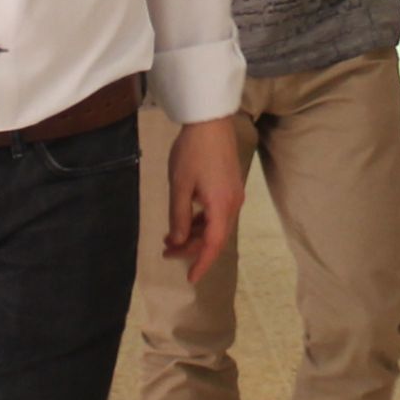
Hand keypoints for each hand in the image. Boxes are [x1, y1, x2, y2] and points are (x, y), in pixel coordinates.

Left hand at [160, 111, 245, 279]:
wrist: (210, 121)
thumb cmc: (192, 152)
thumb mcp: (179, 186)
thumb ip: (178, 217)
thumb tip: (178, 241)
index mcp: (221, 207)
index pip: (213, 245)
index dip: (201, 264)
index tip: (190, 279)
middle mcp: (232, 205)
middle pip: (214, 237)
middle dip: (191, 249)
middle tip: (165, 251)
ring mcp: (233, 195)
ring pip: (215, 226)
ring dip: (193, 234)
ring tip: (169, 236)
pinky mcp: (230, 186)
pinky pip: (216, 213)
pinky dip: (200, 221)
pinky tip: (183, 218)